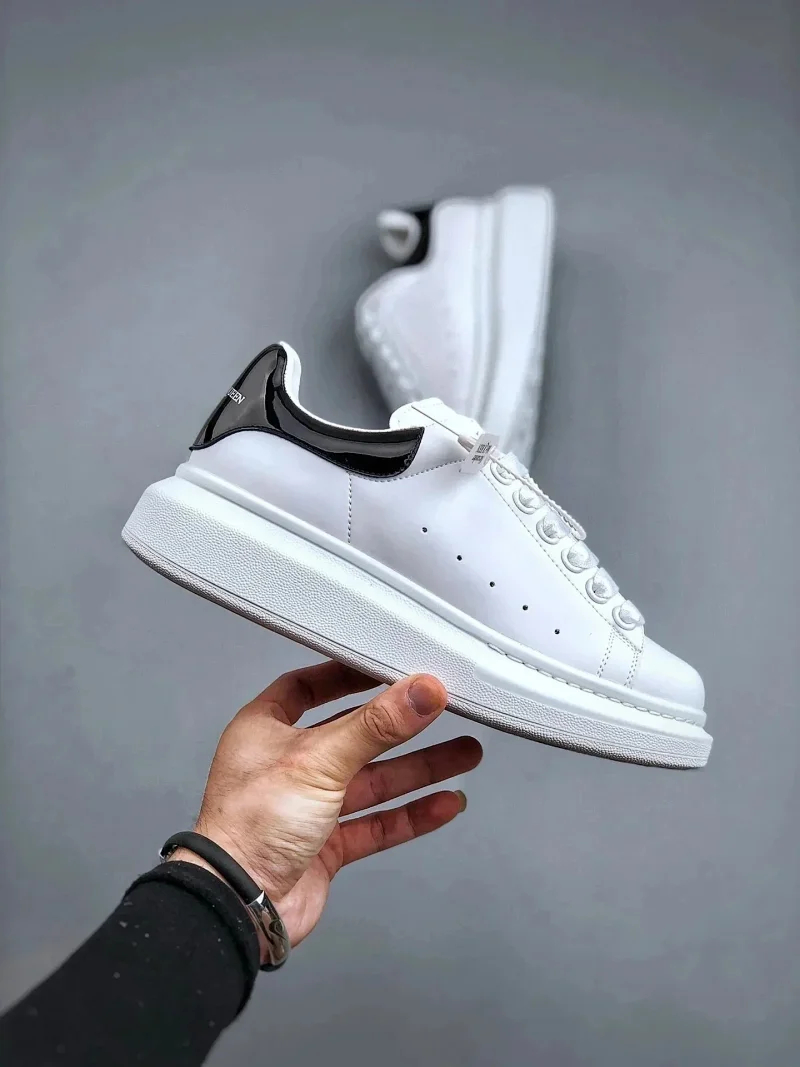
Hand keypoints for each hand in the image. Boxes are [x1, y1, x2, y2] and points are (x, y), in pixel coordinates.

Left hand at [169, 661, 481, 952]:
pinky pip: (377, 823)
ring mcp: (307, 807)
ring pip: (373, 781)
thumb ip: (377, 725)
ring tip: (465, 754)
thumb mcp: (320, 759)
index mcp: (266, 729)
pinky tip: (446, 804)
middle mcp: (285, 765)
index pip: (309, 687)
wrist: (239, 906)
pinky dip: (412, 814)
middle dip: (402, 727)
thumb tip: (422, 690)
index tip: (389, 667)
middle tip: (444, 711)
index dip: (348, 675)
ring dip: (418, 769)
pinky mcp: (326, 846)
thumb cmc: (252, 825)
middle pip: (354, 735)